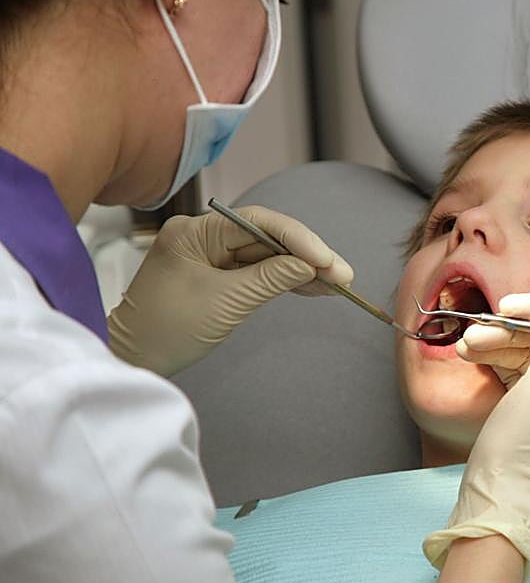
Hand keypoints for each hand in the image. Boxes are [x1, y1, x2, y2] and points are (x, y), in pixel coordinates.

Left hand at [107, 206, 352, 376]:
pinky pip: (258, 271)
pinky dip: (286, 280)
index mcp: (195, 232)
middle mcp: (203, 236)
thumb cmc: (167, 330)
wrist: (134, 359)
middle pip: (267, 237)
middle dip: (307, 256)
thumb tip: (309, 266)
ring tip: (338, 284)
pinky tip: (315, 288)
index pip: (258, 223)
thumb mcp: (225, 303)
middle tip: (343, 275)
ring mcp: (210, 255)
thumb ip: (270, 279)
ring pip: (267, 255)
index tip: (327, 261)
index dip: (299, 240)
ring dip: (302, 269)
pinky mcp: (217, 276)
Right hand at [423, 292, 529, 582]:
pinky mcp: (525, 404)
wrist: (498, 493)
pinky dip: (491, 356)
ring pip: (525, 348)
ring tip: (466, 345)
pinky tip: (468, 354)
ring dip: (494, 340)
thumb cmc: (525, 441)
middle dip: (512, 326)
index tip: (510, 307)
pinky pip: (511, 367)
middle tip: (481, 327)